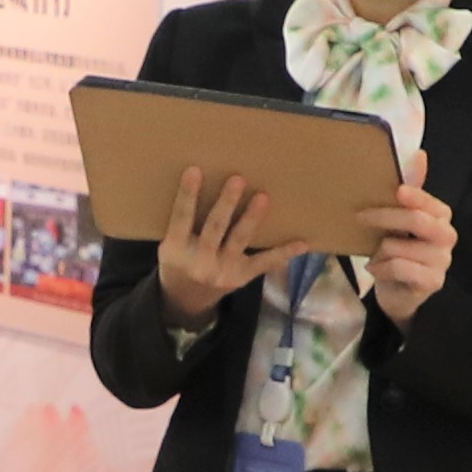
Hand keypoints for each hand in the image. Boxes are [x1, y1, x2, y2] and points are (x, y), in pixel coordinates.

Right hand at [151, 166, 277, 324]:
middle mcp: (200, 260)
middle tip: (238, 179)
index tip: (194, 170)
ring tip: (263, 197)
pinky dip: (284, 254)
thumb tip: (199, 180)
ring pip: (239, 240)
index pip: (181, 217)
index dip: (187, 195)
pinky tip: (302, 244)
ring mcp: (223, 270)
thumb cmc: (178, 259)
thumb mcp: (169, 246)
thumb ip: (182, 223)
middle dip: (227, 203)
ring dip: (252, 218)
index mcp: (176, 249)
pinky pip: (264, 263)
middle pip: (215, 227)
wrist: (184, 300)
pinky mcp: (242, 277)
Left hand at [358, 179, 458, 321]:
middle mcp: (447, 237)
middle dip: (385, 218)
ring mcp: (442, 261)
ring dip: (379, 252)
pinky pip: (399, 268)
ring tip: (375, 256)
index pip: (429, 203)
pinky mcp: (433, 282)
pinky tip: (377, 270)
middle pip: (417, 221)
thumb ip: (411, 190)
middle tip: (360, 217)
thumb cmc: (399, 250)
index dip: (415, 196)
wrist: (399, 292)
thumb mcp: (401, 219)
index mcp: (441, 216)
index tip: (397, 191)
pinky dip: (381, 269)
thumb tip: (420, 154)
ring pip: (401, 247)